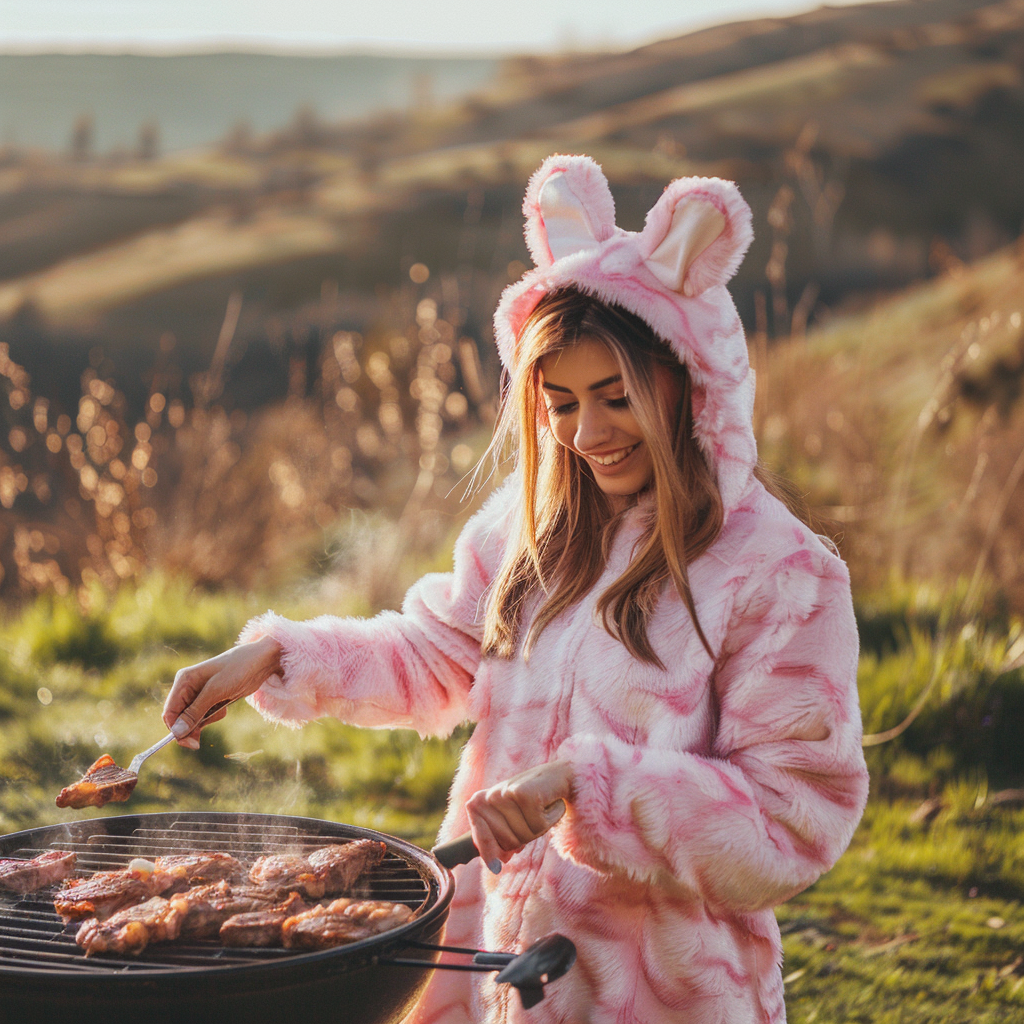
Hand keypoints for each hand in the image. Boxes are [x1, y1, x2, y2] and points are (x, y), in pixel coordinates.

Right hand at [161, 636, 281, 748]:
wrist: (261, 660)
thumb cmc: (238, 670)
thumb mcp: (216, 691)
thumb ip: (195, 712)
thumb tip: (176, 732)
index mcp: (184, 681)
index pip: (170, 712)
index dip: (176, 730)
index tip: (190, 743)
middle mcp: (188, 687)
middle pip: (179, 718)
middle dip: (191, 728)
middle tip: (203, 738)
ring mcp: (199, 694)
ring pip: (192, 719)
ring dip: (205, 722)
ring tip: (221, 709)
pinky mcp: (211, 698)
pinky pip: (205, 716)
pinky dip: (214, 717)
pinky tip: (225, 707)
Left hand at [465, 760, 572, 872]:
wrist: (558, 777)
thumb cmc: (532, 803)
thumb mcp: (511, 824)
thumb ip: (498, 843)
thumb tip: (495, 867)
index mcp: (478, 803)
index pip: (481, 843)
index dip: (497, 851)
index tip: (509, 846)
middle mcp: (488, 797)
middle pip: (506, 843)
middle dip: (524, 837)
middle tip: (531, 818)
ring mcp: (504, 794)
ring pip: (522, 836)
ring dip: (539, 828)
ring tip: (540, 810)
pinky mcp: (523, 794)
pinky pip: (537, 827)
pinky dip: (550, 819)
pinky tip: (549, 804)